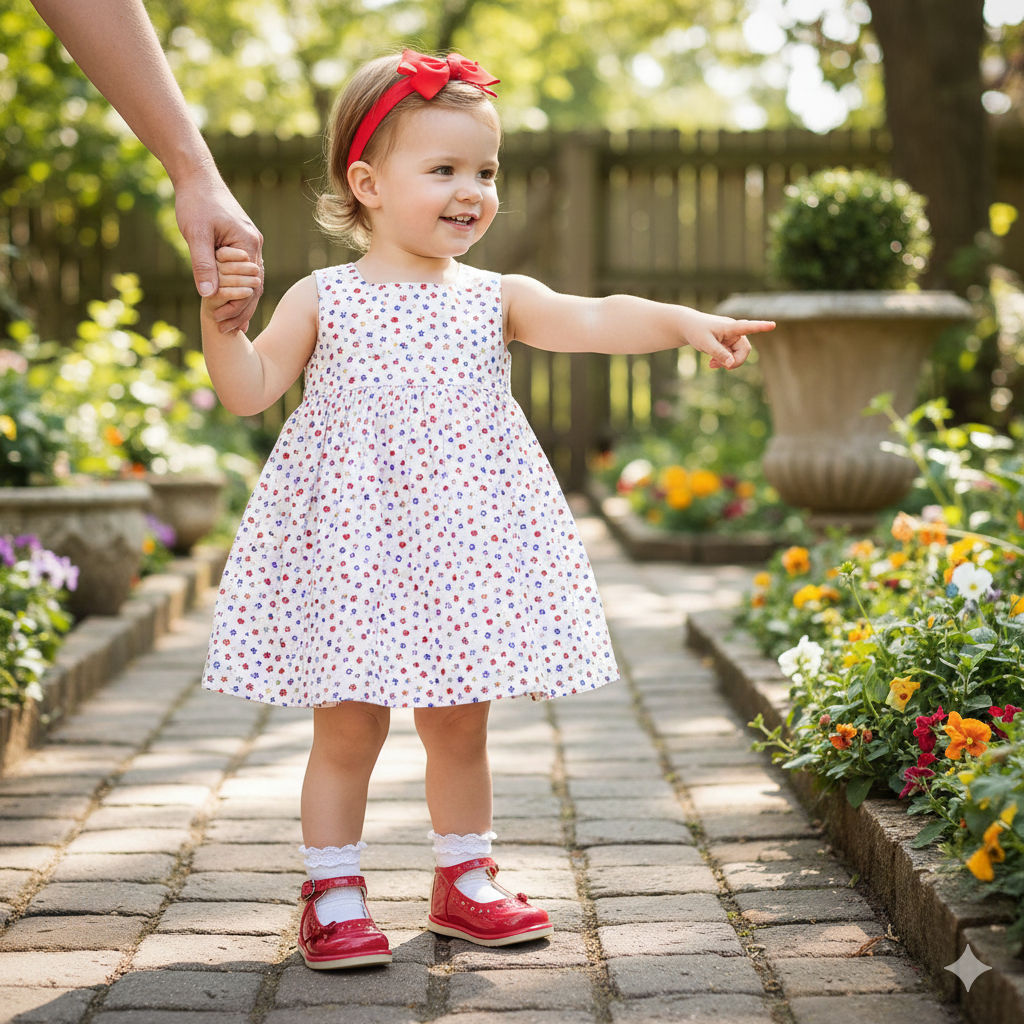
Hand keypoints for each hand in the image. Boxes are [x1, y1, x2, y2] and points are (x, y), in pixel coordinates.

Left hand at [175, 174, 263, 333]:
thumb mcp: (195, 234)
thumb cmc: (195, 202)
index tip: (223, 324)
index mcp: (248, 244)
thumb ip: (203, 264)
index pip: (249, 286)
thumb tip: (208, 295)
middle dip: (242, 311)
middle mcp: (254, 246)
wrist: (197, 177)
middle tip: (228, 332)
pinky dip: (239, 290)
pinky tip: (232, 304)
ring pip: (251, 282)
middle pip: (254, 288)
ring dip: (242, 303)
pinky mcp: (242, 243)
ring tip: (232, 326)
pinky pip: (244, 273)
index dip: (237, 308)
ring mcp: (250, 245)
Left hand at [684, 312, 774, 369]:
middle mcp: (734, 332)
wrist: (688, 327)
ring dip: (727, 362)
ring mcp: (732, 338)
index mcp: (730, 327)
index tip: (772, 325)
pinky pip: (731, 357)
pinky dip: (723, 361)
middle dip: (735, 361)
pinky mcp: (728, 344)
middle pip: (744, 350)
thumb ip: (719, 354)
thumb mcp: (705, 344)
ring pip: (738, 355)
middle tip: (720, 367)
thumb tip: (731, 365)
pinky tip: (712, 363)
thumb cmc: (696, 331)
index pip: (747, 327)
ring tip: (711, 364)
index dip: (760, 327)